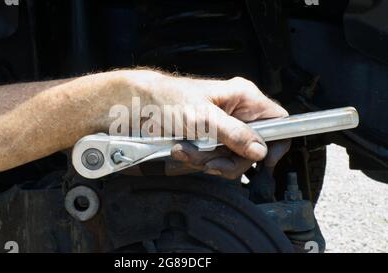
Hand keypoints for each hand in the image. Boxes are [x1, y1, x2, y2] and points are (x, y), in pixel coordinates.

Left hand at [126, 71, 289, 178]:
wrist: (141, 107)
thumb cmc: (169, 99)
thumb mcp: (203, 118)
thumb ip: (234, 134)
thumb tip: (259, 150)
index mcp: (244, 97)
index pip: (279, 121)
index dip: (277, 143)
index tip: (264, 162)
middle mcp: (238, 112)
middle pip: (254, 148)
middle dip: (229, 158)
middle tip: (210, 159)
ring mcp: (225, 127)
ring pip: (233, 157)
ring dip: (209, 160)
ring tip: (188, 151)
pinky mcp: (211, 139)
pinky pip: (216, 159)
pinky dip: (200, 160)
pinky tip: (185, 151)